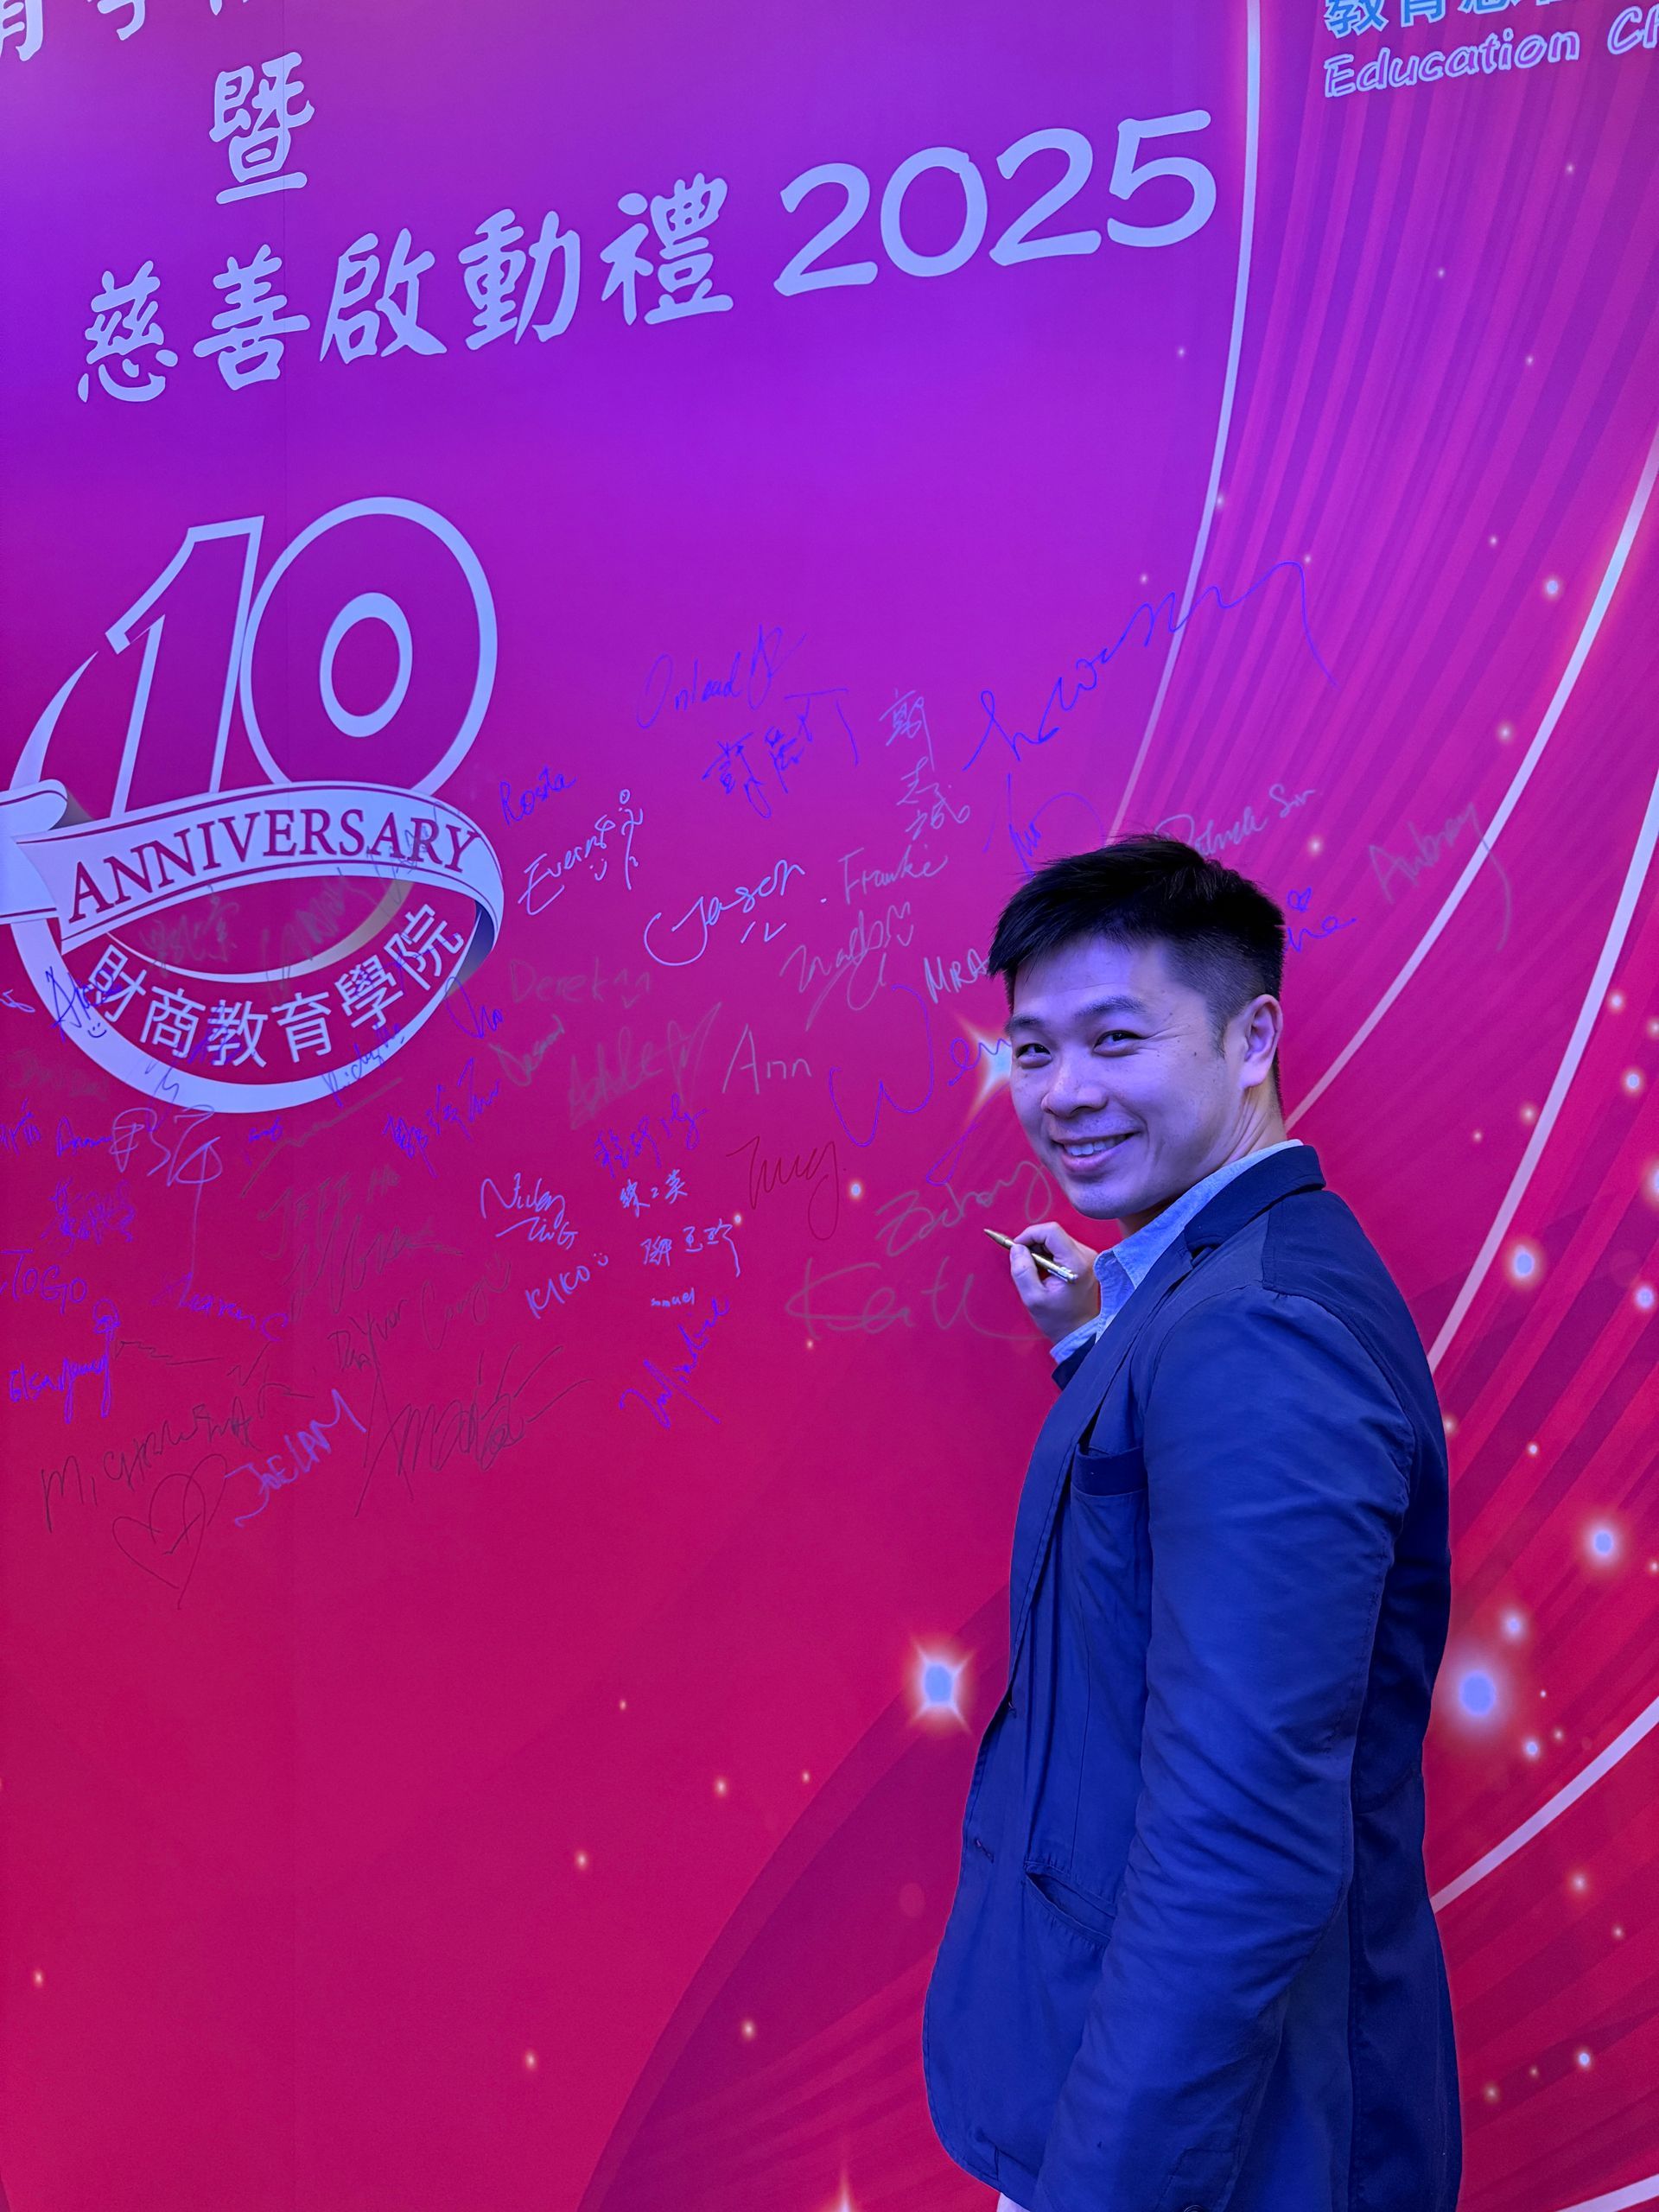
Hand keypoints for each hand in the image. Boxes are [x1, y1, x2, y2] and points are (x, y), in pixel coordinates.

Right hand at [1006, 1219, 1100, 1345]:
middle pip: (1054, 1234)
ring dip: (1040, 1250)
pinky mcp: (1085, 1261)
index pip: (1051, 1232)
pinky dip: (1048, 1254)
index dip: (1030, 1235)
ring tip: (1034, 1270)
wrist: (1078, 1332)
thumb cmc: (1057, 1319)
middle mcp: (1085, 1256)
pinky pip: (1062, 1247)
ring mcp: (1087, 1257)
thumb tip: (1017, 1248)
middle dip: (1034, 1244)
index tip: (1017, 1248)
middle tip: (1023, 1262)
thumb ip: (1023, 1270)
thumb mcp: (1033, 1298)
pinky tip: (1043, 1270)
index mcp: (1075, 1263)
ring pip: (1057, 1239)